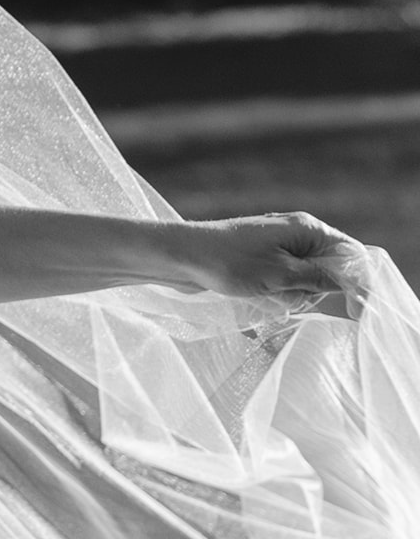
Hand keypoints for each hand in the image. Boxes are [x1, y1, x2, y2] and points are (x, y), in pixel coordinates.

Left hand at [179, 211, 360, 306]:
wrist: (180, 257)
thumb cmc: (228, 262)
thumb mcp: (278, 275)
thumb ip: (315, 279)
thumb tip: (344, 282)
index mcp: (307, 229)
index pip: (350, 254)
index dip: (357, 282)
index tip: (357, 309)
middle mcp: (295, 234)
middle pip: (326, 270)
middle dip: (311, 290)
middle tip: (285, 296)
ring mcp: (276, 247)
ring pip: (301, 281)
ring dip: (288, 296)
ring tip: (264, 296)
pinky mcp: (259, 261)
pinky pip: (280, 283)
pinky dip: (272, 295)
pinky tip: (255, 299)